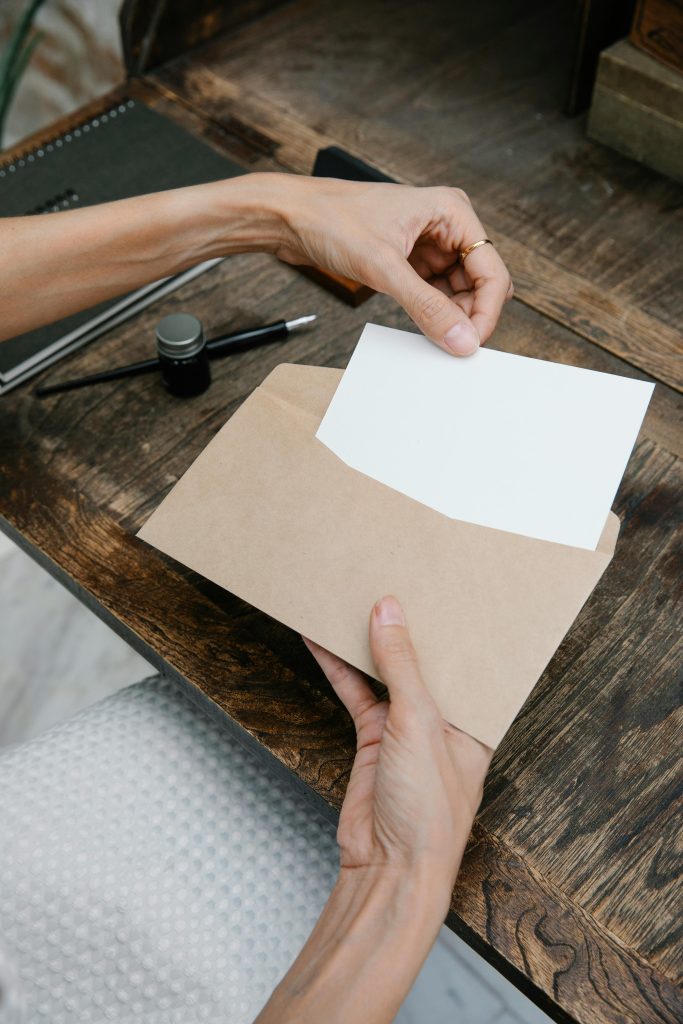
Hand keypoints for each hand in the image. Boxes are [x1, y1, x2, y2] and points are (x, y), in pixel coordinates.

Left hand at [273, 175, 512, 355]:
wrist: (289, 218)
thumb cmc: (331, 219)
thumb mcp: (383, 267)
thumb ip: (426, 306)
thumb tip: (461, 339)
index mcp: (452, 211)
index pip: (491, 270)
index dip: (487, 311)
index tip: (472, 342)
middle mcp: (446, 225)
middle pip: (479, 282)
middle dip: (469, 315)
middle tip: (454, 346)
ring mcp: (428, 244)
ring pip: (458, 292)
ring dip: (450, 316)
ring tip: (435, 337)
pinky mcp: (409, 260)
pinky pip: (434, 293)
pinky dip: (432, 312)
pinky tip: (423, 327)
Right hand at [304, 595, 491, 890]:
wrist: (389, 869)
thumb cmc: (428, 812)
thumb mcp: (419, 725)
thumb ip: (402, 667)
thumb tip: (389, 612)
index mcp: (476, 717)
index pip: (464, 659)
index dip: (450, 624)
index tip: (434, 586)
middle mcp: (445, 719)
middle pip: (422, 661)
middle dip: (405, 627)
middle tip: (388, 581)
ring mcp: (407, 729)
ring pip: (385, 673)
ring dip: (366, 643)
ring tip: (348, 600)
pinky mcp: (374, 739)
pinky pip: (356, 693)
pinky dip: (339, 669)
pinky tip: (322, 642)